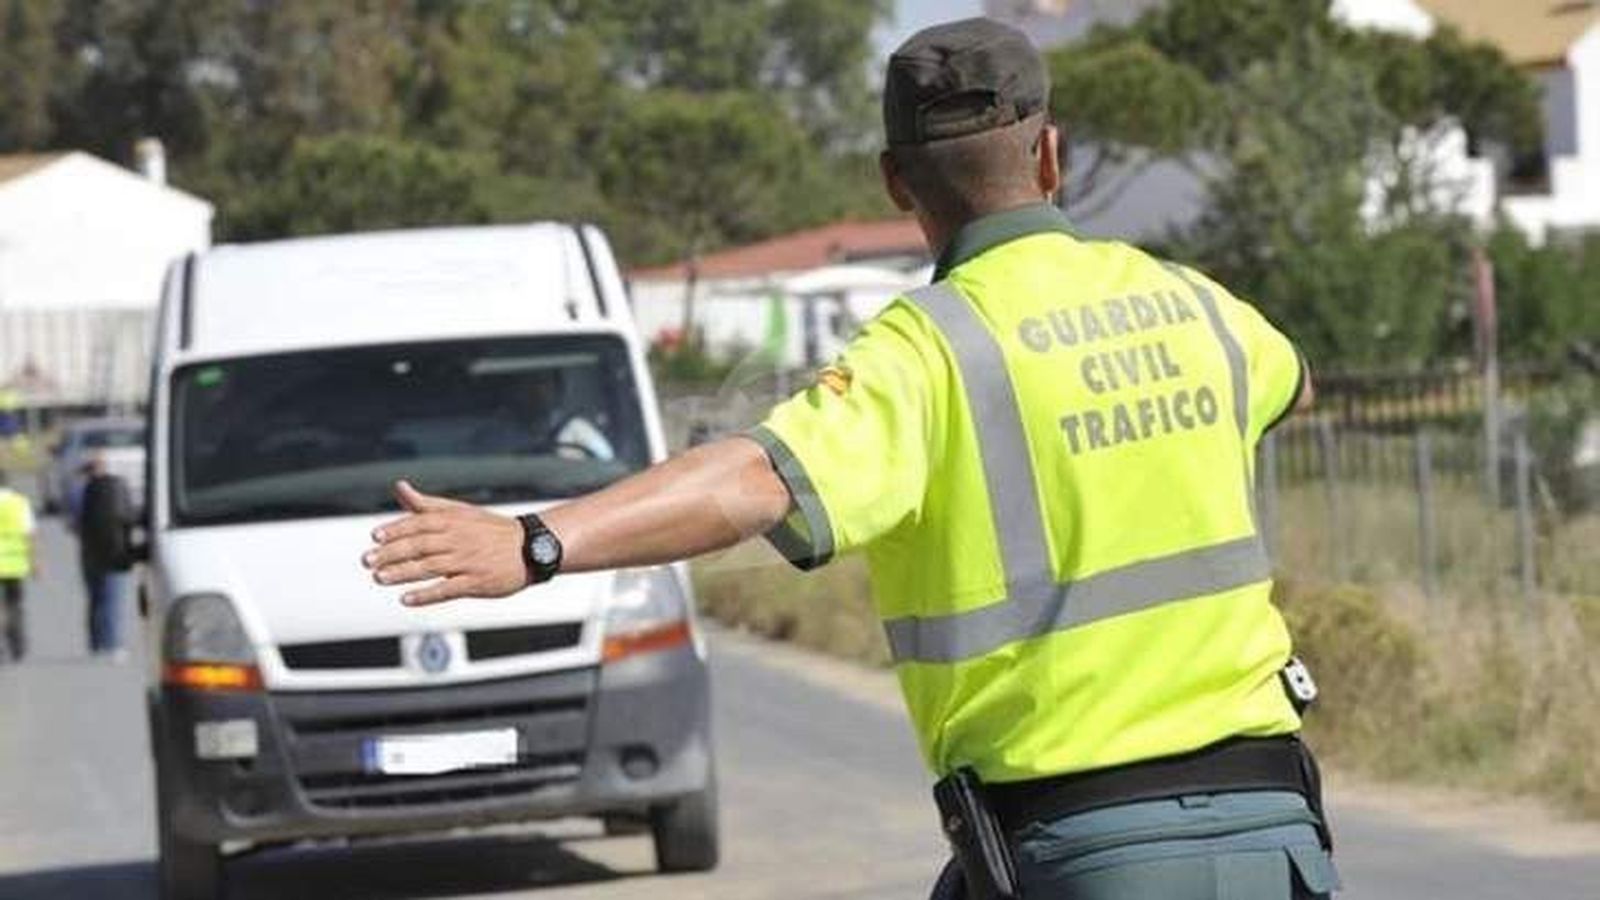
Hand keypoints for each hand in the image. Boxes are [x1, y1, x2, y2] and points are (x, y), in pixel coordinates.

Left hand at [362, 481, 527, 606]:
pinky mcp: (478, 582)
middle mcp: (459, 539)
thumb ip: (426, 504)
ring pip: (430, 567)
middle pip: (420, 545)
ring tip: (380, 578)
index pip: (419, 522)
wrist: (531, 548)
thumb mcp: (460, 511)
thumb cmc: (490, 530)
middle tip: (368, 561)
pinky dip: (426, 595)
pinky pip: (448, 589)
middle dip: (391, 553)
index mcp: (454, 520)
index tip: (374, 537)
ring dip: (403, 573)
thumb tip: (399, 487)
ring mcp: (468, 561)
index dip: (396, 529)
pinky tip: (407, 599)